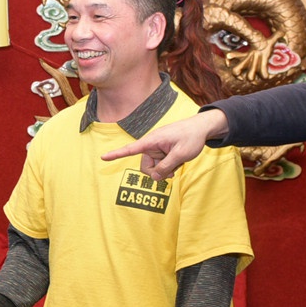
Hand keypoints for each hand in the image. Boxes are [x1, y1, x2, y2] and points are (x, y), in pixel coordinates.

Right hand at [100, 110, 227, 179]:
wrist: (202, 128)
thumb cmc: (191, 137)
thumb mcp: (181, 154)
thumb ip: (166, 167)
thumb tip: (154, 178)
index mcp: (152, 141)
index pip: (131, 149)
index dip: (116, 154)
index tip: (103, 157)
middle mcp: (152, 145)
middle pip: (145, 166)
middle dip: (156, 173)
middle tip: (172, 174)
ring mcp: (157, 148)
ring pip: (153, 167)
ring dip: (164, 170)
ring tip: (178, 166)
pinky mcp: (162, 151)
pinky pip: (160, 164)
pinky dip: (168, 166)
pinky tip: (179, 161)